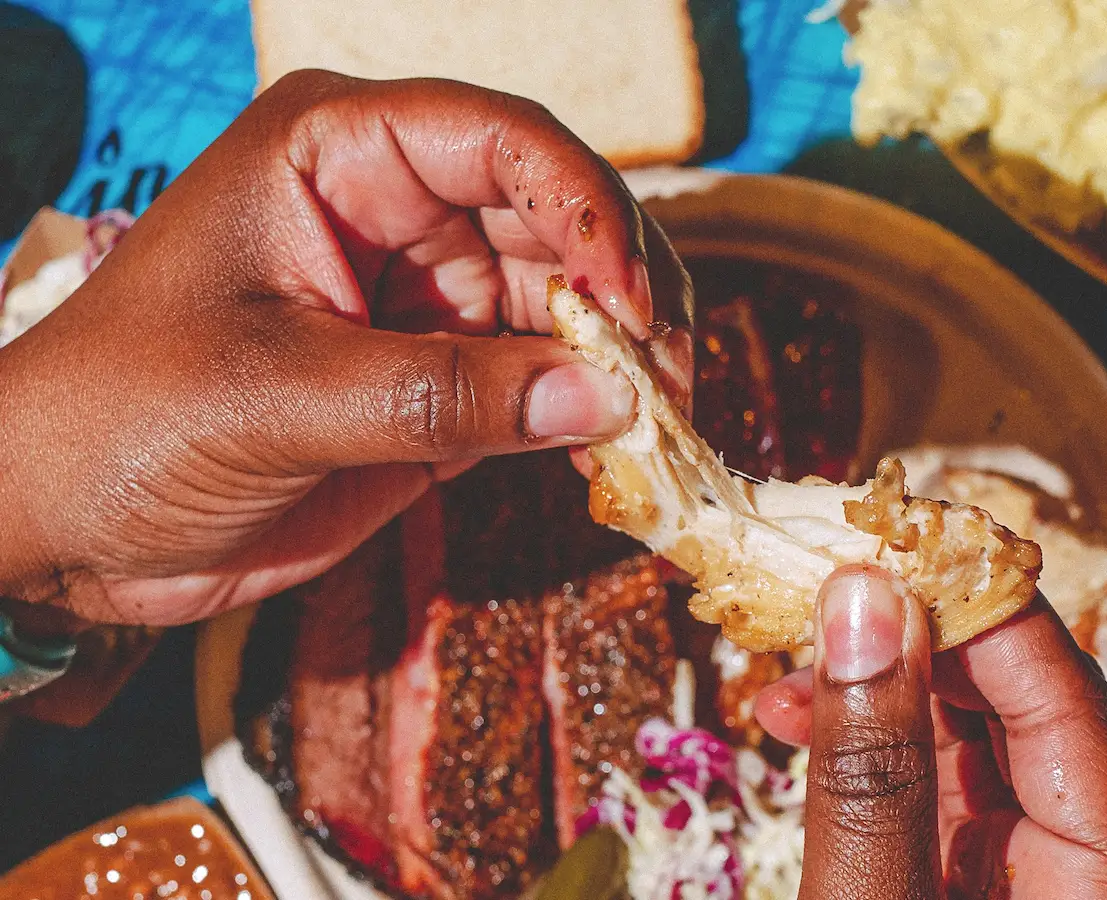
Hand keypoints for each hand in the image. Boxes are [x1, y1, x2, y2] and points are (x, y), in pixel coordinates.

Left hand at [0, 70, 691, 629]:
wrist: (58, 531)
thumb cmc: (121, 420)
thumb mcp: (276, 395)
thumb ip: (442, 393)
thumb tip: (603, 399)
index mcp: (339, 153)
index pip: (503, 141)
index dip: (586, 212)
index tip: (628, 308)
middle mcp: (398, 209)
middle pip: (560, 221)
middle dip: (627, 296)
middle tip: (670, 386)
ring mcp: (426, 298)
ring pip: (569, 306)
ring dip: (624, 365)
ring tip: (661, 430)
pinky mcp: (442, 382)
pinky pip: (544, 383)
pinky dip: (590, 417)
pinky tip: (618, 455)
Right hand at [754, 567, 1106, 899]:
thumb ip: (874, 774)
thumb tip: (861, 603)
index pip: (1069, 694)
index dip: (981, 606)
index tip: (891, 547)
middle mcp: (1094, 868)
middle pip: (1029, 706)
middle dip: (918, 638)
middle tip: (823, 592)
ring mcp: (1039, 874)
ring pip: (979, 740)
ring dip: (883, 687)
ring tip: (791, 667)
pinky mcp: (986, 883)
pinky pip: (943, 791)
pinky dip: (876, 749)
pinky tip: (801, 724)